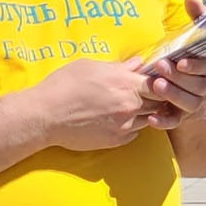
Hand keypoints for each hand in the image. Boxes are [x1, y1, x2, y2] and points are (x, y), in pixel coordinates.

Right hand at [34, 58, 161, 150]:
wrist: (45, 115)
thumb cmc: (64, 85)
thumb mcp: (91, 66)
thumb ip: (119, 66)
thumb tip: (137, 64)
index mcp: (125, 82)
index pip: (159, 83)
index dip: (159, 81)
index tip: (155, 80)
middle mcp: (129, 105)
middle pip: (159, 102)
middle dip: (156, 98)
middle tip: (148, 95)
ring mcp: (124, 125)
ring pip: (148, 119)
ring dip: (144, 113)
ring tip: (129, 107)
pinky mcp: (116, 140)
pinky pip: (134, 133)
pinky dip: (132, 126)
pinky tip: (118, 120)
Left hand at [142, 0, 205, 123]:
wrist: (196, 88)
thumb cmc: (192, 56)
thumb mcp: (196, 36)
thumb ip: (196, 17)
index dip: (195, 65)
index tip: (181, 60)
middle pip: (196, 84)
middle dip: (178, 77)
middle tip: (161, 67)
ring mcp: (195, 101)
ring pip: (188, 102)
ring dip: (172, 95)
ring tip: (156, 86)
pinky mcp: (182, 115)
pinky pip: (175, 121)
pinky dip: (164, 121)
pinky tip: (152, 119)